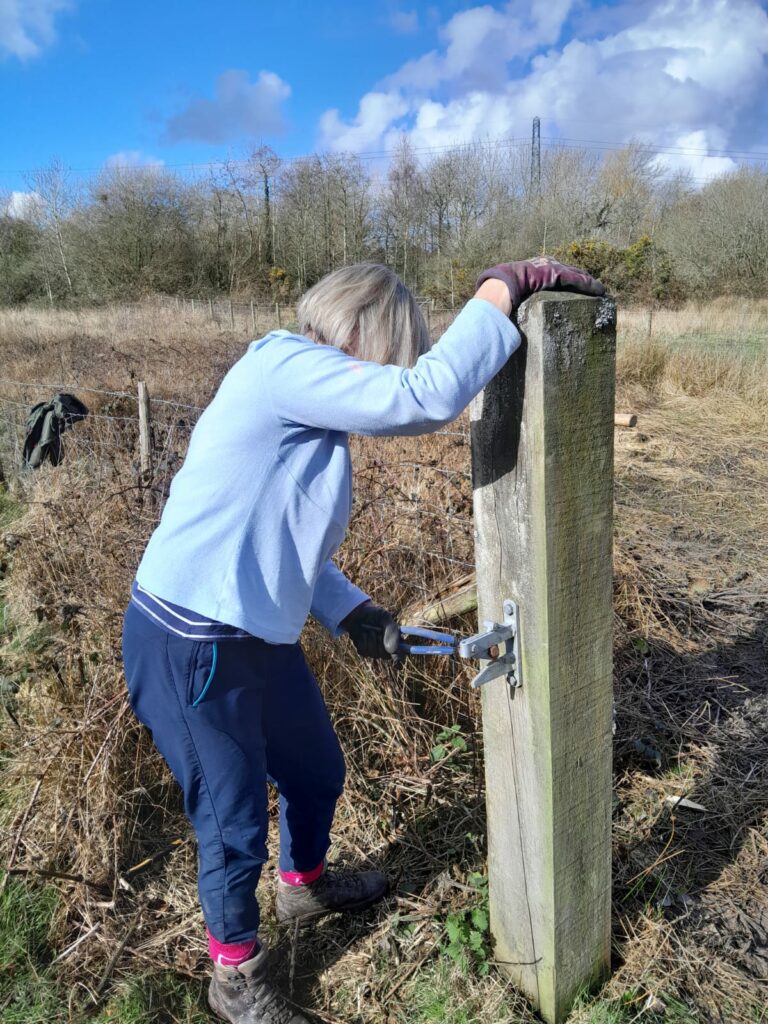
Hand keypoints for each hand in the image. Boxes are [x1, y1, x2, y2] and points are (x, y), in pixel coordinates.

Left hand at [341, 601, 399, 659]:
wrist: (358, 613)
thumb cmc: (374, 615)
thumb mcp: (385, 618)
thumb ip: (391, 631)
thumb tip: (393, 650)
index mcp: (395, 640)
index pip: (400, 654)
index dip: (398, 654)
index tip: (393, 650)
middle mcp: (385, 648)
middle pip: (385, 656)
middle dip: (380, 643)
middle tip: (378, 633)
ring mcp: (374, 650)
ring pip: (374, 654)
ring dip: (371, 640)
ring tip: (370, 630)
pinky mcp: (363, 650)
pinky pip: (364, 651)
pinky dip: (362, 641)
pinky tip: (363, 634)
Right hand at [476, 256, 605, 310]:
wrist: (502, 285)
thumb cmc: (500, 292)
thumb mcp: (511, 293)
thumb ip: (516, 299)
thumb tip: (509, 314)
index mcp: (536, 267)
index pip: (556, 273)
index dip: (568, 279)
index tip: (576, 286)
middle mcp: (547, 263)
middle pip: (570, 271)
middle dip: (582, 280)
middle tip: (593, 290)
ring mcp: (553, 267)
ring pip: (576, 275)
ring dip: (589, 284)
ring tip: (601, 292)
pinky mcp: (559, 274)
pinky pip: (578, 280)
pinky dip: (590, 286)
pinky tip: (600, 292)